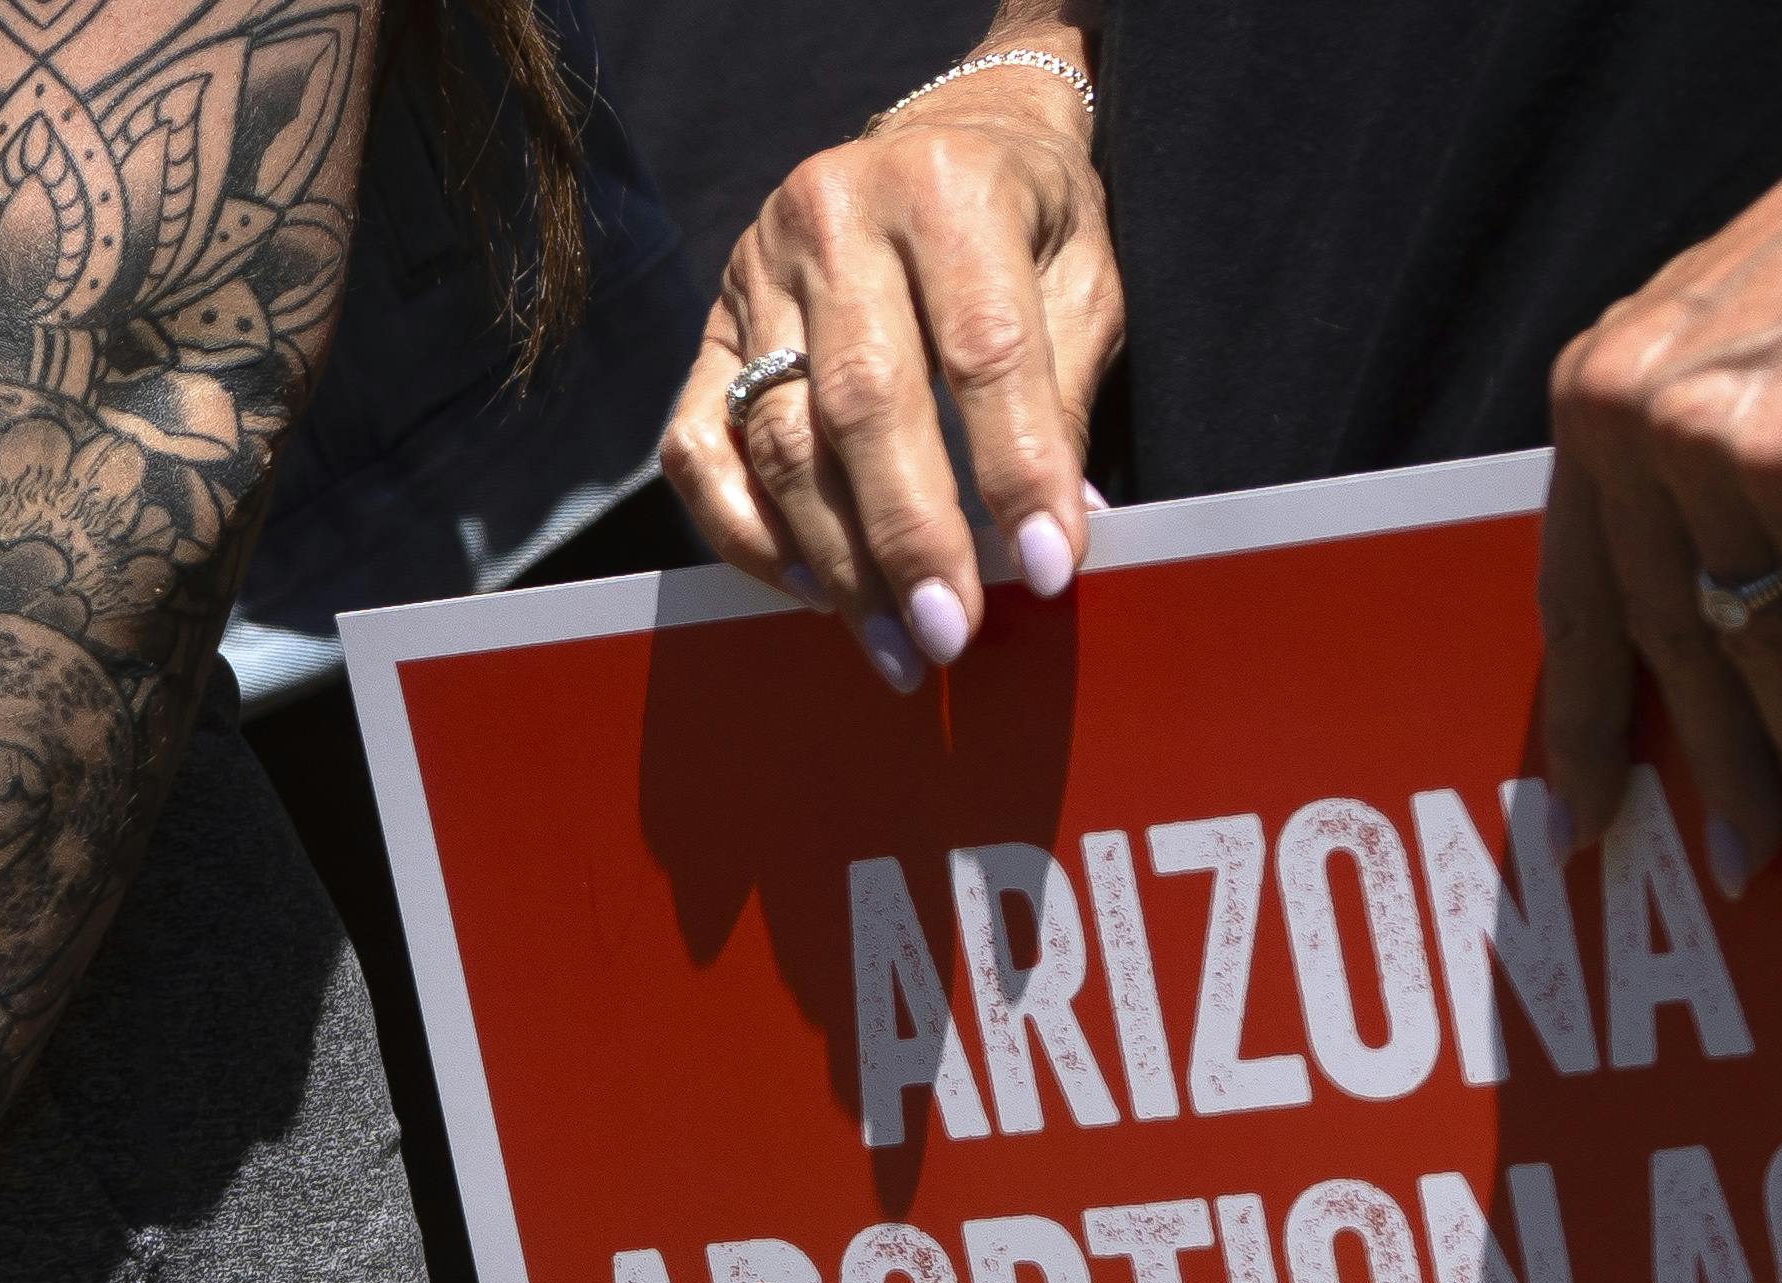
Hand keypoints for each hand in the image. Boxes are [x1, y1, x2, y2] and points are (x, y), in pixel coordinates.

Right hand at [661, 56, 1120, 692]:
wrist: (947, 139)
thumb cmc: (1029, 221)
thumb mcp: (1083, 279)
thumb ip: (1064, 395)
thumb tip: (1051, 538)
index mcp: (946, 186)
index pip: (981, 349)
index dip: (1015, 468)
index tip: (1045, 569)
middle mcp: (833, 215)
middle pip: (862, 403)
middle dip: (910, 538)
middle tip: (950, 635)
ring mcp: (754, 270)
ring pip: (780, 440)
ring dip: (836, 562)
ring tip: (894, 643)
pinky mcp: (709, 328)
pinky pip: (698, 449)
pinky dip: (746, 532)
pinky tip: (809, 589)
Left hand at [1537, 34, 1781, 887]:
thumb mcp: (1728, 348)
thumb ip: (1675, 455)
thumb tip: (1673, 604)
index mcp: (1595, 398)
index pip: (1573, 593)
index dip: (1585, 716)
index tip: (1585, 815)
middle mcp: (1628, 418)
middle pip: (1665, 638)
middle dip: (1710, 767)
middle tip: (1735, 859)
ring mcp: (1710, 440)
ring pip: (1751, 644)